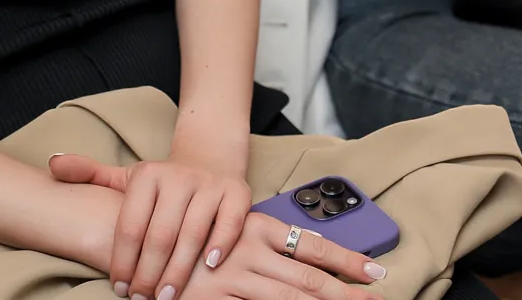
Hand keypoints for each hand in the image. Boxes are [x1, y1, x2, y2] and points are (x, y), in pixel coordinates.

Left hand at [50, 153, 250, 299]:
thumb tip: (52, 164)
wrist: (209, 157)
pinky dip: (220, 246)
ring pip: (192, 234)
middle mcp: (178, 176)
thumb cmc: (161, 182)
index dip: (122, 261)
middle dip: (148, 274)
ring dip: (179, 271)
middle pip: (159, 236)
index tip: (118, 289)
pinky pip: (229, 223)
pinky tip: (210, 268)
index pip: (130, 225)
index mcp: (147, 174)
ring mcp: (208, 185)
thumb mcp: (125, 176)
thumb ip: (90, 173)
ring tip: (167, 298)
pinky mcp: (236, 192)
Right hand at [185, 212, 388, 299]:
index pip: (313, 246)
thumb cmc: (198, 237)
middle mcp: (250, 250)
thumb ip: (271, 250)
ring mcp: (232, 279)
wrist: (144, 242)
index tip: (376, 273)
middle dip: (346, 294)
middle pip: (309, 280)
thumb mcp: (237, 234)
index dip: (347, 261)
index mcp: (258, 227)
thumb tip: (315, 267)